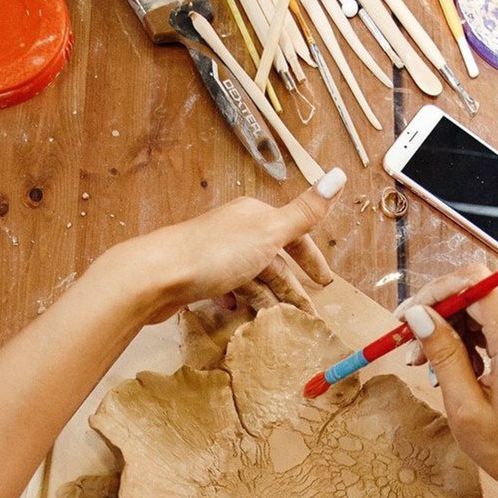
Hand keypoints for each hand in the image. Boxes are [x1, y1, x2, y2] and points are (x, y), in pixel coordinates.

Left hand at [94, 169, 346, 323]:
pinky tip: (242, 313)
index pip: (294, 235)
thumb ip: (305, 211)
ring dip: (269, 298)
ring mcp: (217, 255)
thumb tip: (340, 176)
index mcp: (255, 217)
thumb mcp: (269, 232)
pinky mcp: (199, 277)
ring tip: (282, 322)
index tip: (326, 283)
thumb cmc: (215, 253)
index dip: (311, 259)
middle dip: (293, 286)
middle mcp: (237, 231)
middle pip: (274, 260)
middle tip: (308, 314)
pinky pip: (229, 289)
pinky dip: (241, 300)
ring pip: (252, 277)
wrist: (158, 275)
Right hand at [400, 265, 497, 497]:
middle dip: (438, 314)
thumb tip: (419, 315)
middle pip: (477, 292)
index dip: (435, 293)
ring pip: (484, 306)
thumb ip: (443, 354)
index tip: (406, 317)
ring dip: (452, 328)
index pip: (474, 283)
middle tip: (411, 350)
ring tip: (429, 365)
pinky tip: (456, 368)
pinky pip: (497, 322)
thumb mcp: (464, 406)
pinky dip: (470, 337)